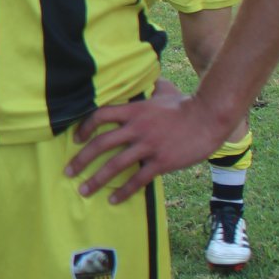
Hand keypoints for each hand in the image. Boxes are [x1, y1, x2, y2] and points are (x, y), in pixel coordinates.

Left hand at [66, 80, 232, 202]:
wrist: (210, 117)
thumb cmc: (187, 104)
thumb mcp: (165, 91)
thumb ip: (151, 87)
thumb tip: (148, 78)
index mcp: (134, 111)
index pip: (100, 116)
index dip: (84, 127)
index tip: (76, 140)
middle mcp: (136, 128)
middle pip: (100, 143)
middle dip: (81, 159)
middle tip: (68, 171)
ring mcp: (149, 145)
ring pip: (115, 164)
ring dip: (97, 179)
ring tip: (84, 191)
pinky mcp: (162, 161)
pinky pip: (138, 179)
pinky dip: (124, 191)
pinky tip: (113, 199)